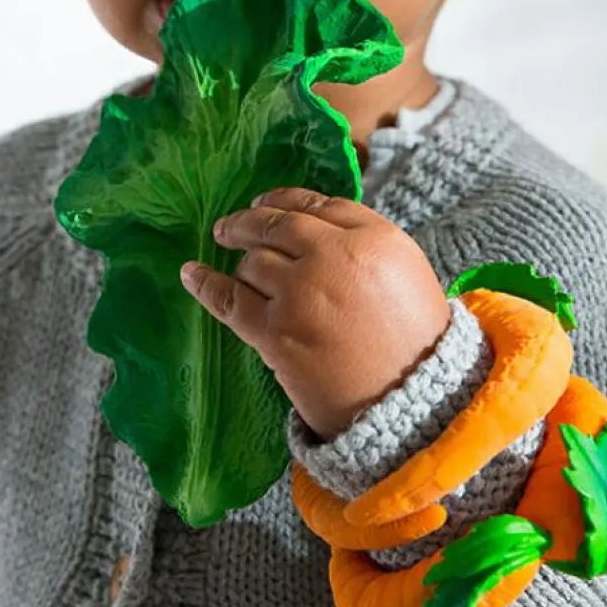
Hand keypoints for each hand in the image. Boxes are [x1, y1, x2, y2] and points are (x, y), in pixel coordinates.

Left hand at [180, 187, 451, 440]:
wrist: (413, 406)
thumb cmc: (416, 342)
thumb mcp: (405, 273)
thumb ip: (362, 243)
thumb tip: (313, 227)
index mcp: (374, 237)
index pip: (318, 204)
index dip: (285, 200)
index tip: (265, 204)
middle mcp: (334, 256)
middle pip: (278, 225)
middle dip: (249, 221)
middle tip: (230, 227)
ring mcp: (301, 292)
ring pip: (253, 261)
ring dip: (242, 262)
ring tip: (234, 265)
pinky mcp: (276, 332)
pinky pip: (229, 299)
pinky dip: (205, 284)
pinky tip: (190, 273)